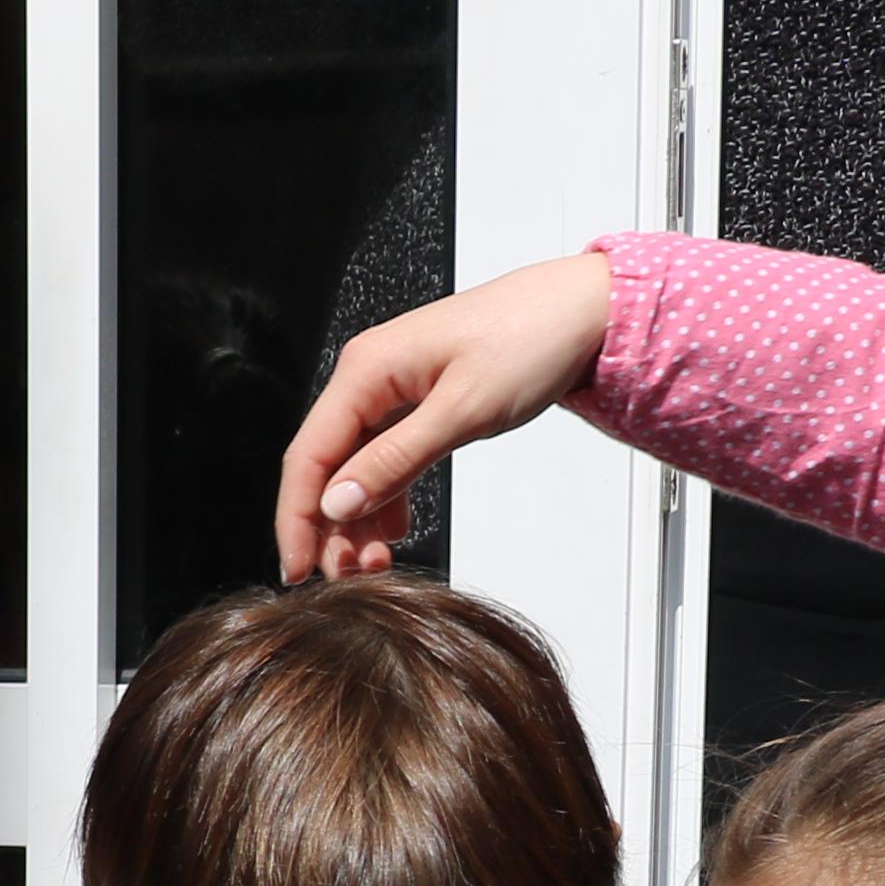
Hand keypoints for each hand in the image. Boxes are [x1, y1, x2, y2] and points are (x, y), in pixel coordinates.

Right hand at [272, 251, 617, 582]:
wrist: (587, 308)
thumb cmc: (535, 338)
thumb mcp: (464, 410)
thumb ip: (396, 461)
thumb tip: (337, 504)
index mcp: (367, 369)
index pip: (309, 456)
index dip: (298, 519)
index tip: (297, 569)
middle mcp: (369, 375)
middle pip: (326, 464)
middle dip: (330, 526)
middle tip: (345, 578)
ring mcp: (392, 386)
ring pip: (353, 465)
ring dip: (358, 517)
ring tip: (375, 563)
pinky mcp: (417, 398)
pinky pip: (383, 454)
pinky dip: (385, 494)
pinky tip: (393, 528)